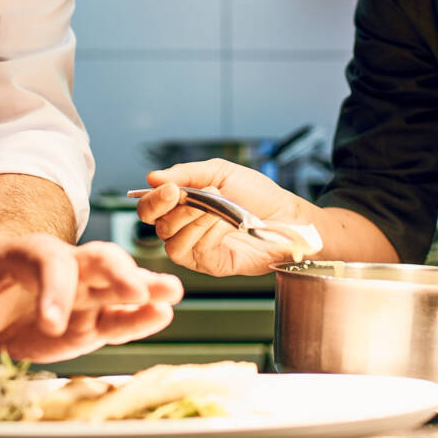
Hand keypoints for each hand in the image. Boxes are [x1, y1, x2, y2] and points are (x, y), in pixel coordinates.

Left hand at [0, 235, 183, 363]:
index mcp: (27, 253)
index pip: (48, 264)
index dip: (54, 291)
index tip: (53, 324)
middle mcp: (63, 267)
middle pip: (97, 258)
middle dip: (118, 272)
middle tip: (133, 291)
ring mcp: (82, 293)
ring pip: (119, 282)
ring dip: (145, 286)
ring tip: (170, 294)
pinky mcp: (91, 320)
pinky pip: (119, 317)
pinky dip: (141, 317)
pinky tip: (162, 315)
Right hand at [136, 159, 310, 276]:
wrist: (287, 217)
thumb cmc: (258, 195)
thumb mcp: (221, 173)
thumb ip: (186, 174)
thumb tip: (152, 177)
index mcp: (182, 204)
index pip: (150, 207)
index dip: (153, 199)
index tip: (169, 189)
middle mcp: (184, 227)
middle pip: (157, 225)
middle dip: (176, 209)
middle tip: (195, 197)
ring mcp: (196, 248)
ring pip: (172, 240)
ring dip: (195, 220)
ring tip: (218, 208)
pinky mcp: (210, 264)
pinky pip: (195, 252)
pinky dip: (208, 234)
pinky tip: (225, 225)